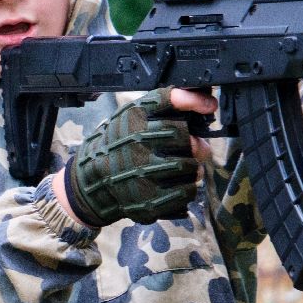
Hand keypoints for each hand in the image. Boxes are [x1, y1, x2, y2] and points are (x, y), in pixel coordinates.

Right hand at [61, 90, 199, 226]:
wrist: (94, 181)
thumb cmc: (119, 144)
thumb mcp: (132, 115)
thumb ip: (164, 106)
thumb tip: (206, 104)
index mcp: (134, 120)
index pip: (171, 102)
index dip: (194, 101)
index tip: (209, 105)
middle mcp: (138, 144)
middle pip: (186, 139)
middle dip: (191, 144)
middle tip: (186, 148)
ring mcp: (145, 174)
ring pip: (191, 167)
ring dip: (190, 167)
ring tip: (175, 167)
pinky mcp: (151, 200)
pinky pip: (187, 191)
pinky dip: (186, 187)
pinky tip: (172, 183)